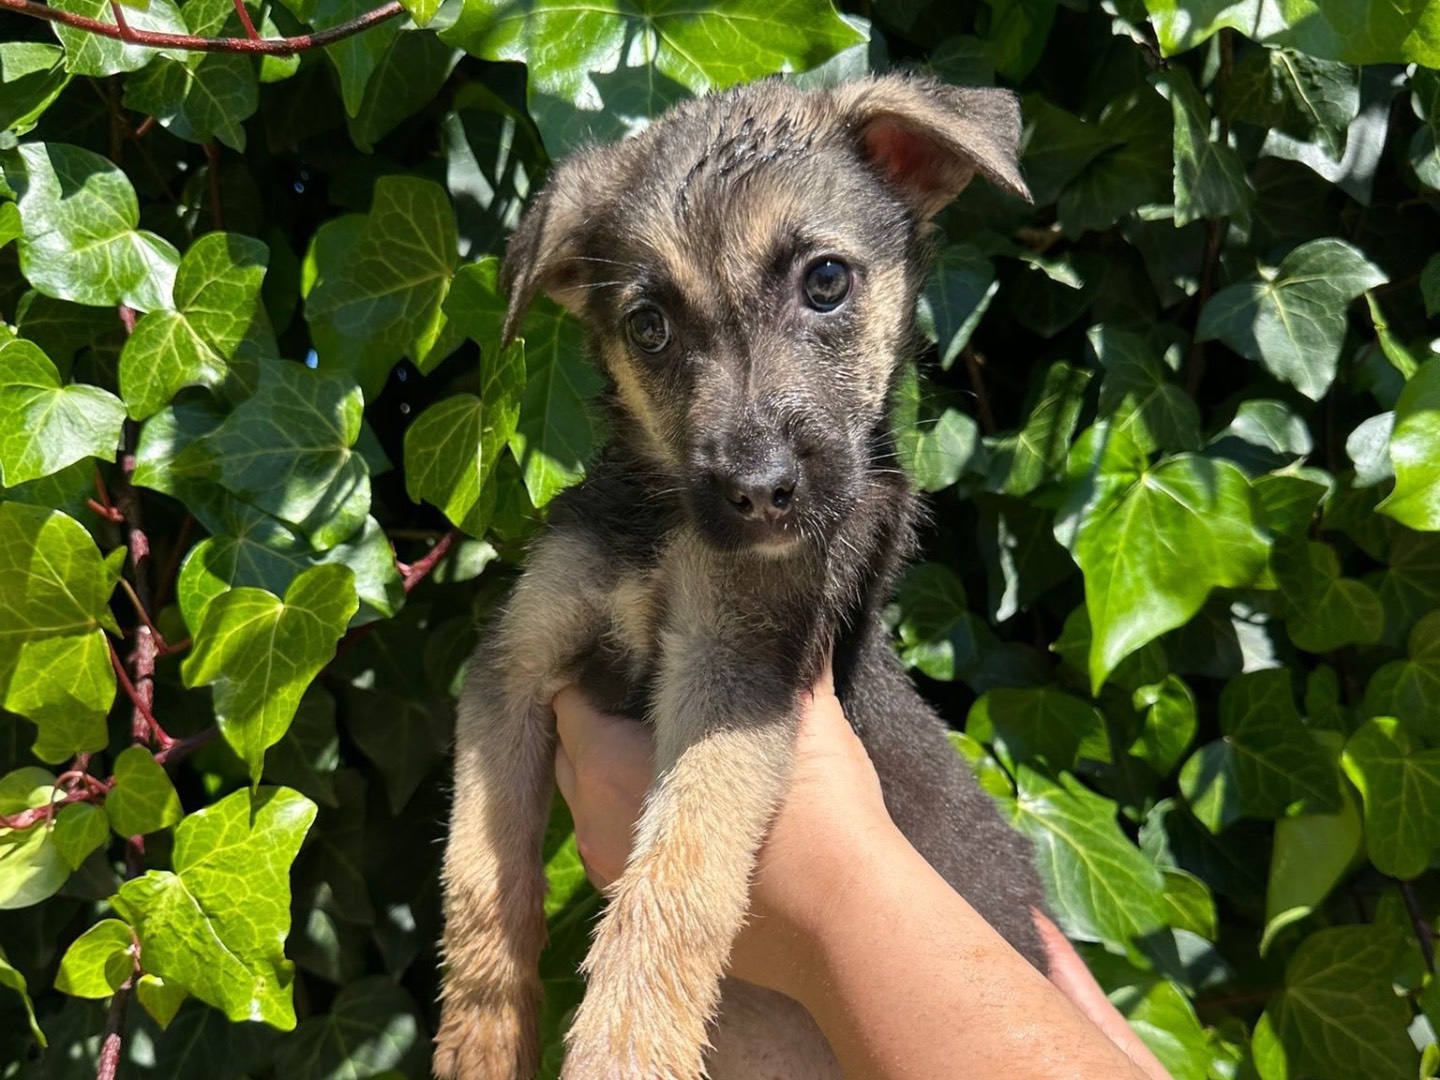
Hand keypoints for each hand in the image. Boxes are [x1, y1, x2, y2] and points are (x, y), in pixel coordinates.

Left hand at [552, 665, 896, 996]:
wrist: (838, 923)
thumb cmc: (813, 808)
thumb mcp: (801, 714)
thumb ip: (778, 661)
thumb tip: (788, 610)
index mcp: (607, 760)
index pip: (567, 698)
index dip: (598, 674)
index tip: (635, 658)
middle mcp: (591, 817)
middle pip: (569, 751)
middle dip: (598, 724)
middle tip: (651, 700)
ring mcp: (608, 868)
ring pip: (587, 801)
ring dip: (613, 773)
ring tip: (669, 751)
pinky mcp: (636, 907)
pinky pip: (612, 843)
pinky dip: (631, 817)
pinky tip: (682, 805)